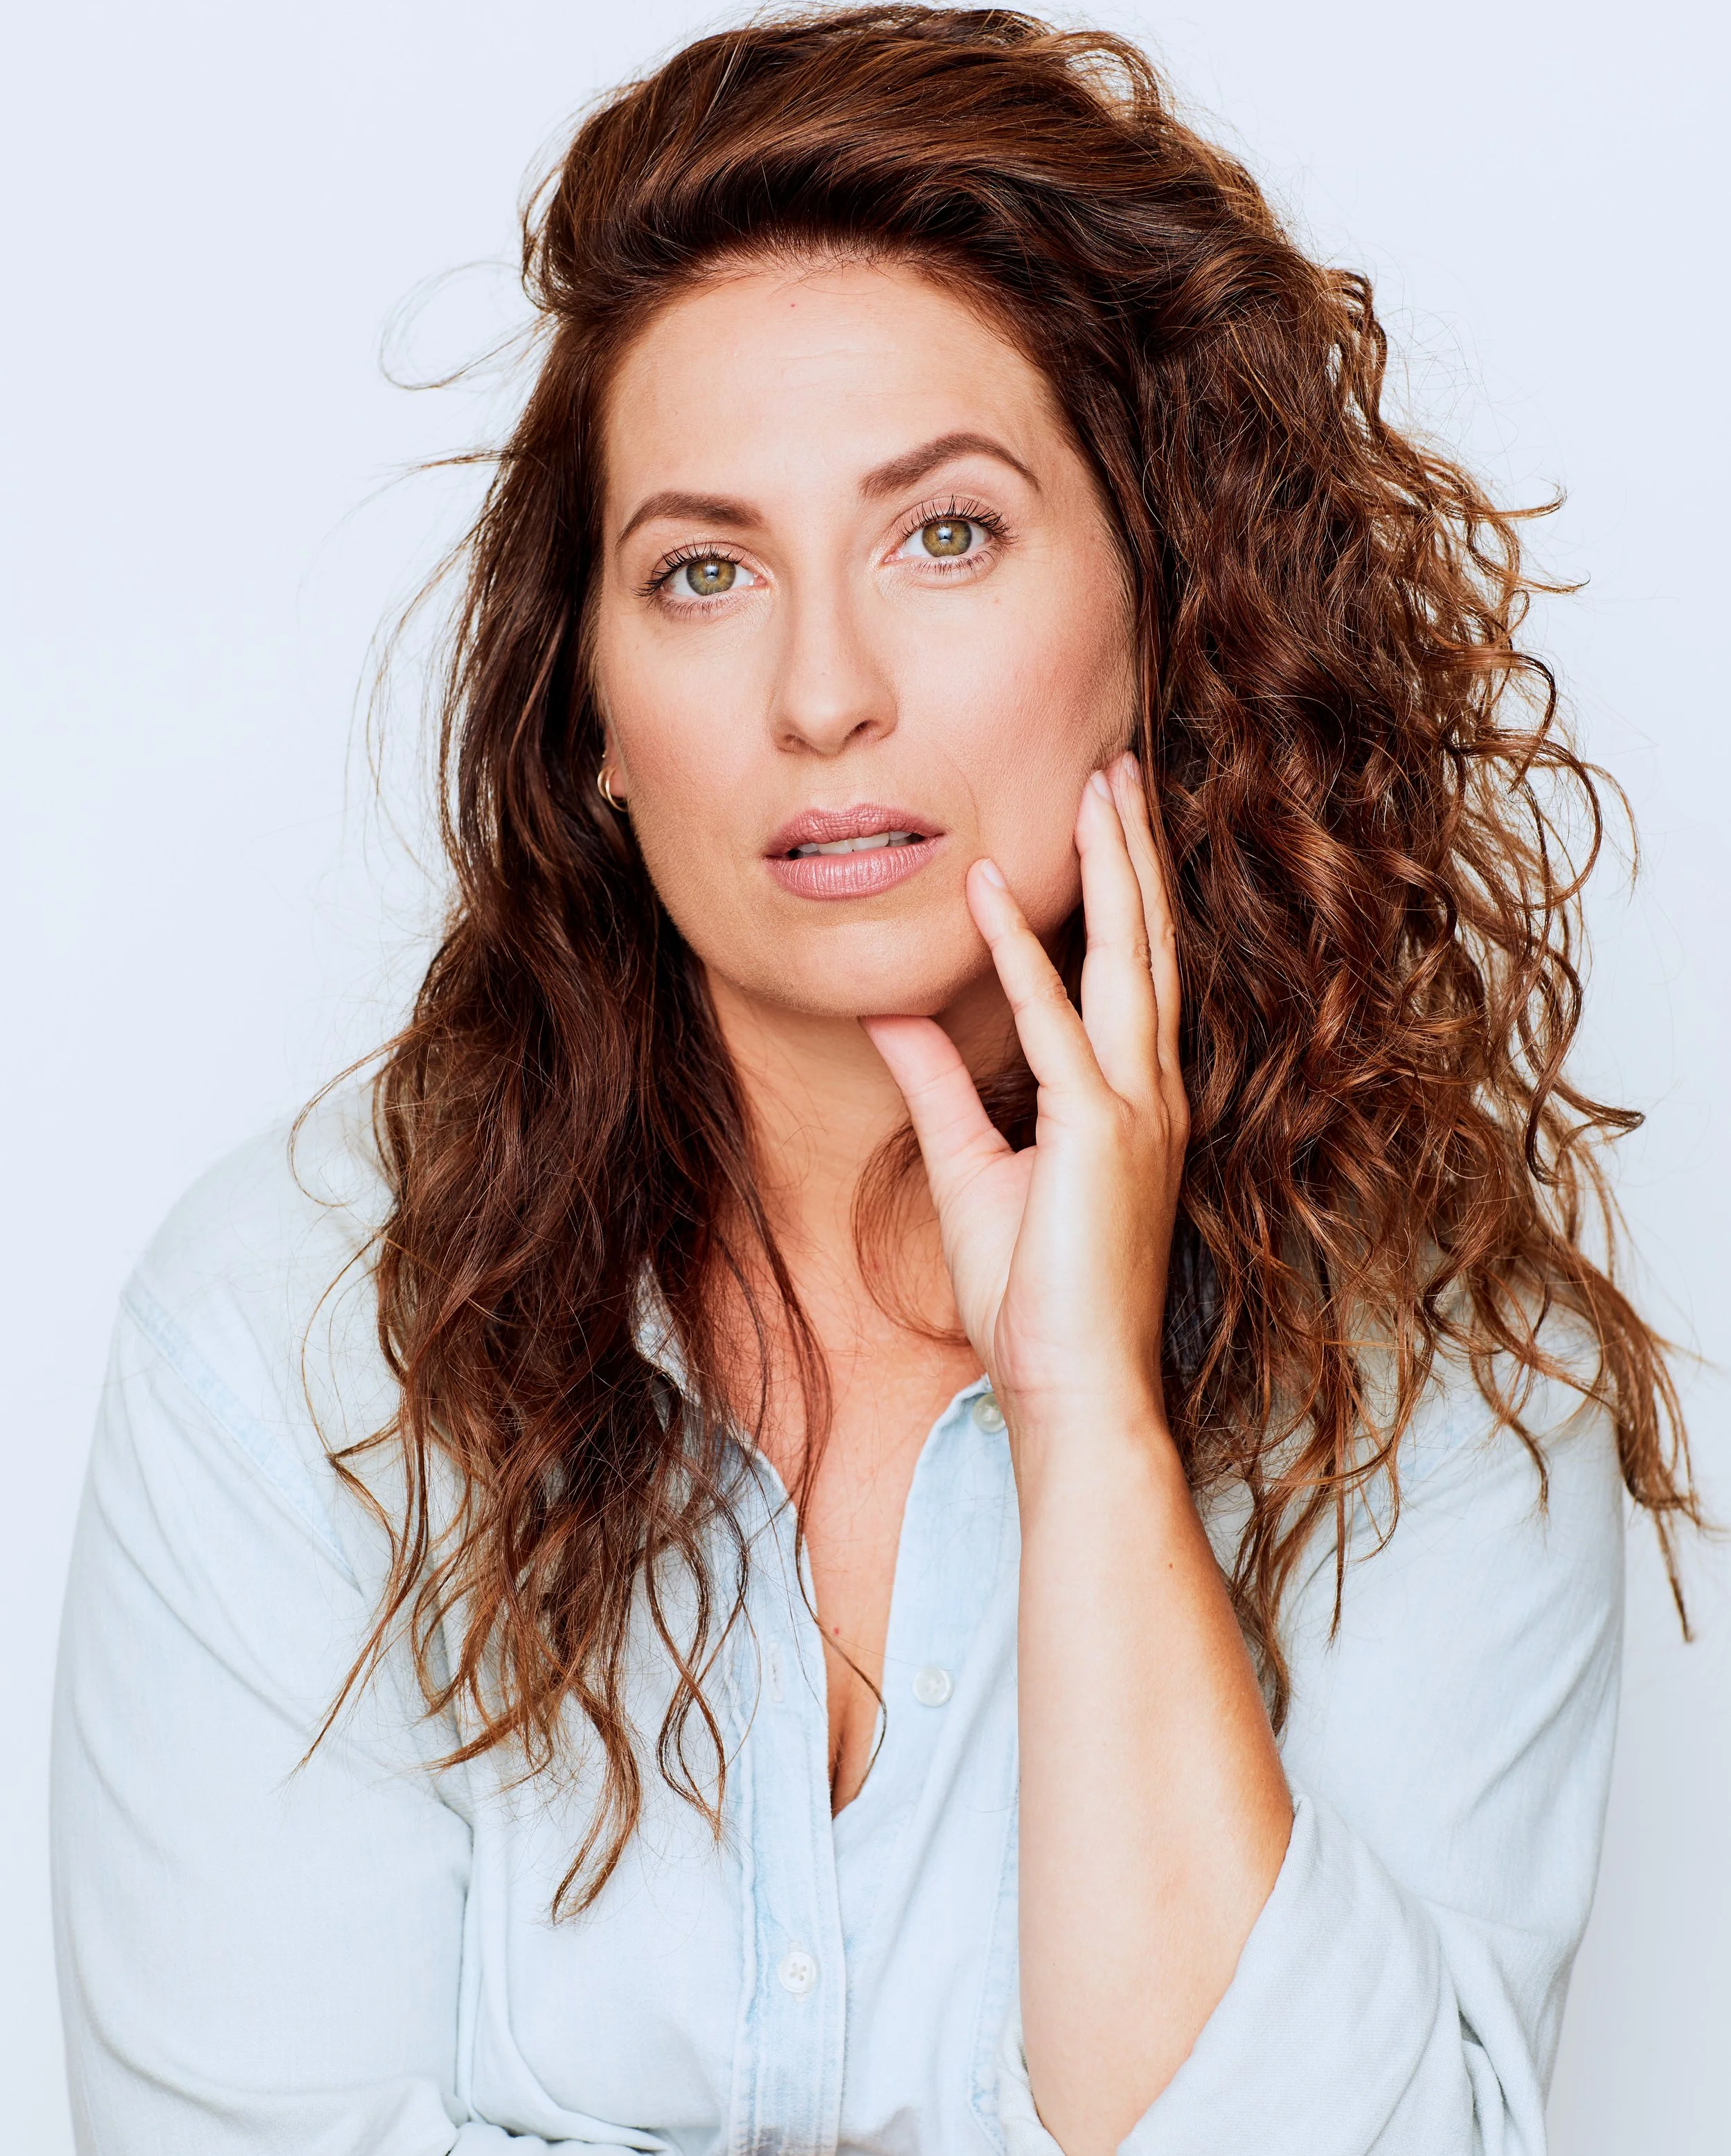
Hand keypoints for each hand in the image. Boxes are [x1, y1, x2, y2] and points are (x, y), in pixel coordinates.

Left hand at [864, 752, 1186, 1433]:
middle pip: (1148, 945)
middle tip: (1118, 765)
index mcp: (1132, 1105)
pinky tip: (996, 886)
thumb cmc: (1035, 1302)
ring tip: (1095, 784)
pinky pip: (1053, 1020)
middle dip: (1134, 851)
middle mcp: (1150, 1093)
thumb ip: (937, 1085)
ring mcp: (1134, 1109)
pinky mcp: (1099, 1133)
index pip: (1132, 975)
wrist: (1075, 1390)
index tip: (1108, 818)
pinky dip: (1021, 949)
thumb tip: (892, 1014)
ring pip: (1128, 959)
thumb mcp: (970, 1172)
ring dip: (1110, 866)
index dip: (1124, 892)